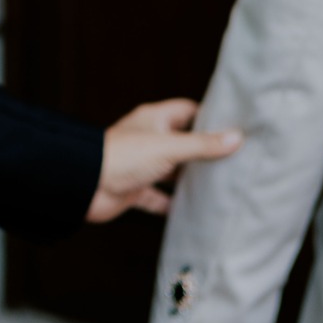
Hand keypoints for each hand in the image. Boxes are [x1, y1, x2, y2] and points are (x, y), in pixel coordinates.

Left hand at [87, 98, 241, 222]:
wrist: (85, 185)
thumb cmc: (122, 156)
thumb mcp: (169, 147)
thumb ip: (202, 145)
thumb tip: (236, 137)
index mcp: (154, 120)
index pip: (188, 111)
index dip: (209, 117)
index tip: (234, 127)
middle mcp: (148, 139)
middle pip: (182, 142)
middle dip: (204, 152)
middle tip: (234, 160)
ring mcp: (141, 165)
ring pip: (171, 171)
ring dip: (189, 179)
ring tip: (219, 186)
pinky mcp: (134, 189)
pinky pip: (157, 197)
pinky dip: (171, 204)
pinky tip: (190, 211)